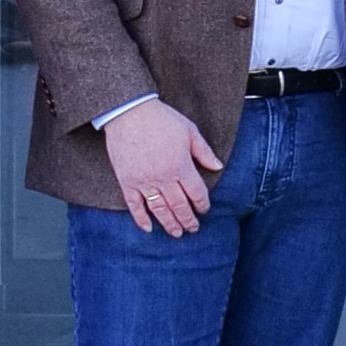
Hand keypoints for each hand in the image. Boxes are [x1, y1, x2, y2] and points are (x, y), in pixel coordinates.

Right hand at [103, 98, 223, 237]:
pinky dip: (141, 219)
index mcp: (181, 166)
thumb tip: (218, 167)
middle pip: (179, 206)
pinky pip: (135, 206)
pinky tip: (148, 228)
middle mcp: (164, 178)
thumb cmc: (161, 119)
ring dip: (170, 224)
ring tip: (177, 233)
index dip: (202, 204)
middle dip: (188, 220)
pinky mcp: (127, 182)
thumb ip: (204, 152)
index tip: (204, 210)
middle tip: (193, 228)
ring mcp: (144, 182)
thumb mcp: (189, 131)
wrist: (129, 112)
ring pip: (160, 210)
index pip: (196, 193)